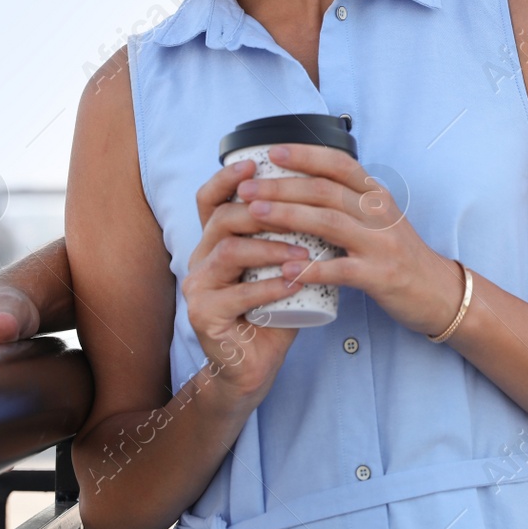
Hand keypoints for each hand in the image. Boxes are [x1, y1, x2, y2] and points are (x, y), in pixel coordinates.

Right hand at [182, 158, 313, 403]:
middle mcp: (200, 258)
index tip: (256, 164)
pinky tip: (295, 283)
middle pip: (223, 218)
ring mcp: (198, 287)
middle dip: (264, 210)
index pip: (211, 198)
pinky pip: (237, 294)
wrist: (253, 364)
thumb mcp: (282, 264)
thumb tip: (329, 192)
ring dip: (271, 247)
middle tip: (300, 211)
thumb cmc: (274, 309)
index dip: (228, 178)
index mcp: (216, 240)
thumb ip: (292, 232)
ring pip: (229, 251)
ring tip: (304, 252)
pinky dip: (270, 286)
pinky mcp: (204, 316)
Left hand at [238, 144, 462, 337]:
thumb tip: (302, 186)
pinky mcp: (380, 276)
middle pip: (325, 190)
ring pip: (329, 222)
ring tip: (255, 215)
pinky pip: (341, 270)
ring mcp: (380, 244)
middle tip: (247, 188)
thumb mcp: (379, 219)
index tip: (272, 152)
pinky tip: (287, 270)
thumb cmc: (399, 254)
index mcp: (376, 195)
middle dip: (282, 186)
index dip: (305, 155)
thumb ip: (349, 202)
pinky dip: (312, 269)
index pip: (339, 164)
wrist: (438, 291)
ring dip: (288, 216)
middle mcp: (379, 213)